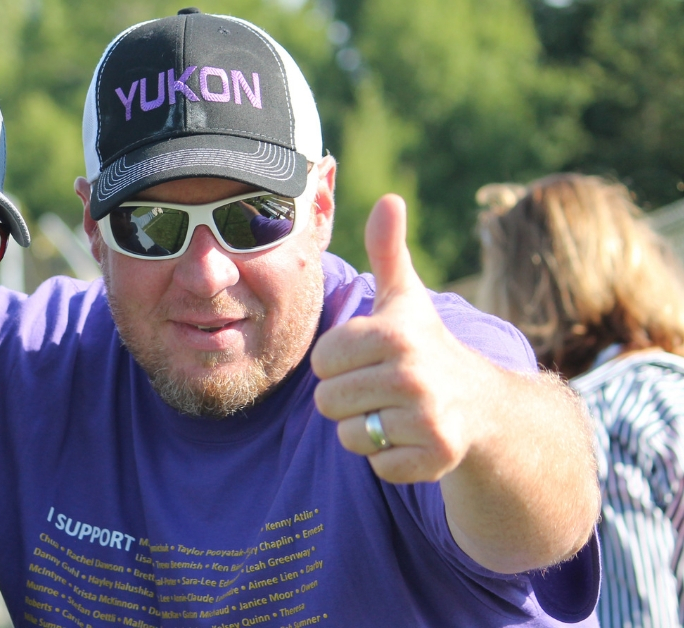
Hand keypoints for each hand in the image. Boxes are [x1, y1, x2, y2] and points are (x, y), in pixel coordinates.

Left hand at [311, 194, 494, 483]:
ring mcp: (427, 419)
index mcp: (394, 334)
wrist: (488, 407)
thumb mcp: (406, 298)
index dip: (339, 362)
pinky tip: (414, 437)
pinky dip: (390, 458)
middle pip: (327, 402)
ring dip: (367, 429)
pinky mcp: (435, 458)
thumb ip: (388, 251)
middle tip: (385, 388)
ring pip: (349, 435)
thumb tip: (388, 199)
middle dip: (349, 398)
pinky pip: (376, 466)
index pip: (321, 361)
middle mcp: (413, 375)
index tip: (372, 357)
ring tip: (398, 411)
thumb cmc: (428, 346)